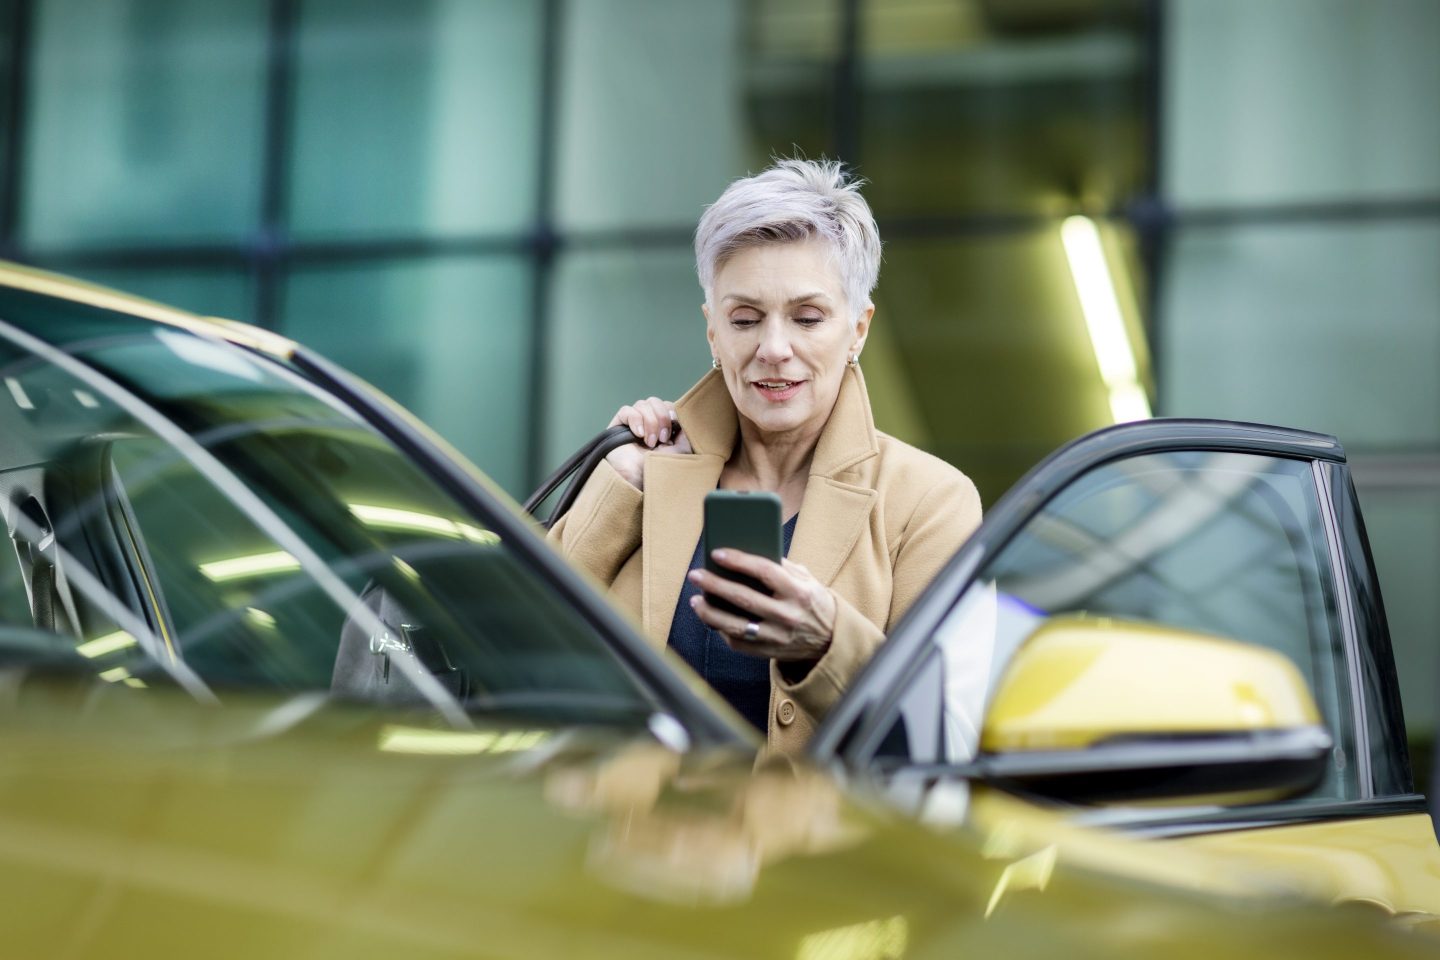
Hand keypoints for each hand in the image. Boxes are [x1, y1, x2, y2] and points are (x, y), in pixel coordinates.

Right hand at [605, 397, 689, 489]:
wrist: (636, 480)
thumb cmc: (658, 469)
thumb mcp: (680, 451)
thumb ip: (685, 433)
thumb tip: (684, 417)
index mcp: (662, 427)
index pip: (667, 406)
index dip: (672, 412)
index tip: (675, 426)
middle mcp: (647, 422)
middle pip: (655, 401)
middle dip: (662, 418)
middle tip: (662, 439)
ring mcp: (633, 423)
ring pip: (642, 404)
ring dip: (650, 422)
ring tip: (650, 442)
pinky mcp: (618, 425)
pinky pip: (627, 410)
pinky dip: (635, 420)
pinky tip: (638, 434)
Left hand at [686, 551, 836, 662]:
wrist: (830, 638)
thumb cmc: (811, 600)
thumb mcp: (806, 580)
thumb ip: (781, 566)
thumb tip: (746, 553)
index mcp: (799, 592)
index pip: (765, 571)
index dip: (739, 561)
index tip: (716, 553)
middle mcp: (788, 615)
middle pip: (744, 598)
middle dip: (715, 585)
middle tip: (695, 575)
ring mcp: (778, 637)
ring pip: (735, 626)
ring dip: (710, 613)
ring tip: (695, 600)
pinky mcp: (769, 652)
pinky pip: (738, 642)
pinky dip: (721, 630)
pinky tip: (711, 618)